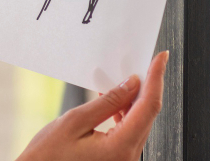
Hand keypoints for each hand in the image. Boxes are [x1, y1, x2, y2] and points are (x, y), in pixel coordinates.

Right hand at [15, 51, 168, 160]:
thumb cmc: (48, 157)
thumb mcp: (74, 122)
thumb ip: (107, 103)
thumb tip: (131, 85)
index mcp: (120, 148)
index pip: (148, 107)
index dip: (155, 79)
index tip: (160, 58)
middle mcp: (127, 158)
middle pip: (147, 115)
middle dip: (146, 87)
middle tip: (141, 63)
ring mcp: (124, 160)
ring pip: (139, 123)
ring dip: (134, 100)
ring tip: (121, 81)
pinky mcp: (117, 160)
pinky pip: (129, 132)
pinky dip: (124, 114)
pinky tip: (113, 102)